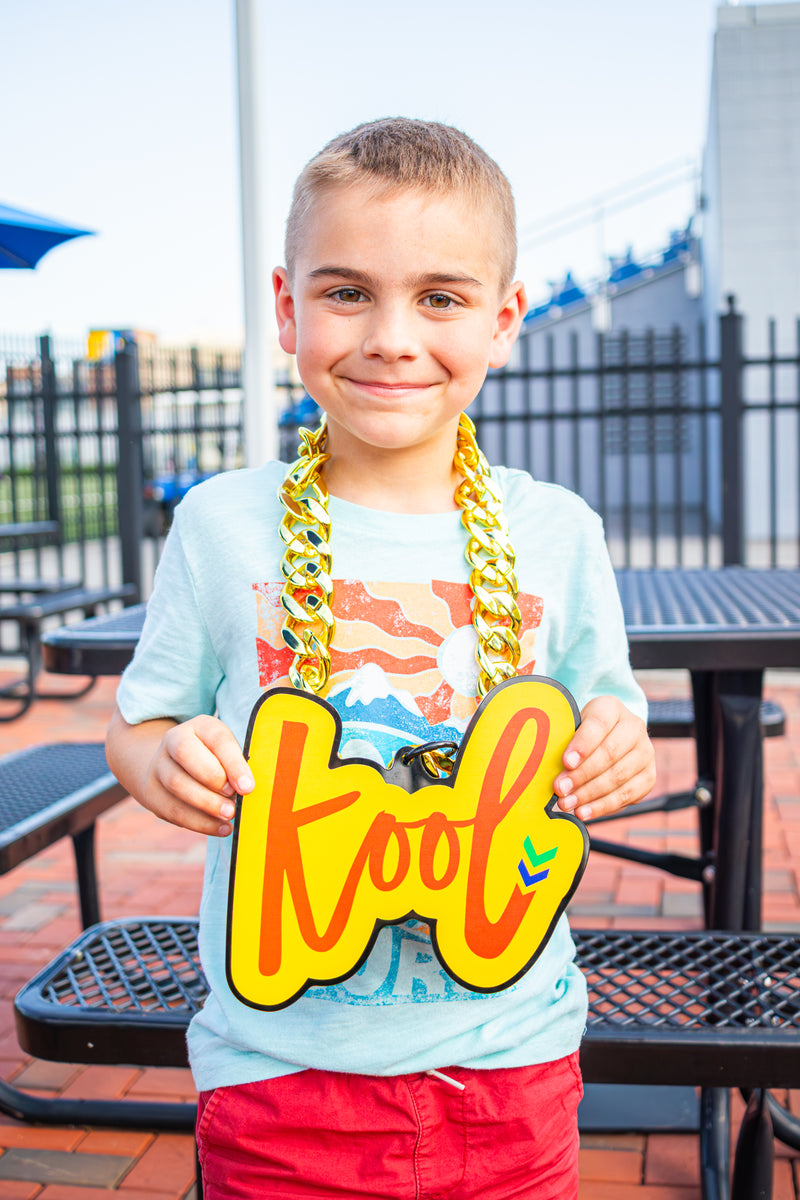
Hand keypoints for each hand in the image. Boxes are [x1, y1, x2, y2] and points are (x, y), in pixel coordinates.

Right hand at [144, 715, 254, 836]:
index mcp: (199, 726)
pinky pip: (172, 810)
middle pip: (185, 753)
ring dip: (206, 803)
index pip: (217, 738)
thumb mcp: (229, 753)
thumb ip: (237, 766)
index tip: (248, 787)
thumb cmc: (215, 760)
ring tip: (229, 815)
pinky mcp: (151, 792)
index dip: (233, 763)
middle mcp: (173, 740)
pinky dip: (199, 822)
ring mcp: (158, 766)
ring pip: (176, 783)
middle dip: (213, 779)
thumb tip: (247, 790)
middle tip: (234, 798)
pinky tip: (221, 828)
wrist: (174, 766)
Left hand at [553, 696, 655, 821]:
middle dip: (581, 774)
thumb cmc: (583, 734)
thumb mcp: (573, 726)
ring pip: (618, 776)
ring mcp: (645, 752)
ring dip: (589, 794)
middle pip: (609, 753)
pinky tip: (584, 812)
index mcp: (612, 708)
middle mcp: (634, 727)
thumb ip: (563, 741)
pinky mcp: (648, 776)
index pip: (598, 723)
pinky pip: (627, 795)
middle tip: (560, 789)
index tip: (565, 762)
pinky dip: (602, 806)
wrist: (611, 738)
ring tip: (567, 804)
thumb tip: (544, 767)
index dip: (582, 744)